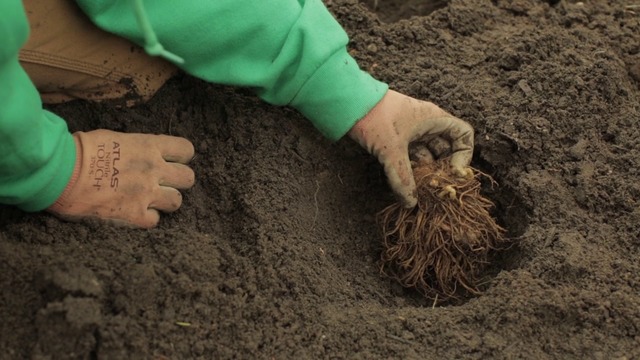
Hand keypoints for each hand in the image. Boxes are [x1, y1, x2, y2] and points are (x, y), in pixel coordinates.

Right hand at [48, 130, 194, 227]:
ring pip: (177, 201)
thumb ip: (136, 147)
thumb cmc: (80, 151)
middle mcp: (154, 170)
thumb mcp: (114, 137)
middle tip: (162, 182)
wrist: (61, 173)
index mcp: (149, 146)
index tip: (171, 160)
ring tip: (149, 199)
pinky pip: (155, 221)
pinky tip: (134, 213)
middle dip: (178, 180)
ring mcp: (146, 194)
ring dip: (165, 201)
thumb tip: (139, 151)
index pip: (185, 150)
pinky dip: (146, 218)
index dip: (181, 157)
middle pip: (188, 178)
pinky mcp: (135, 215)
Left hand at [348, 90, 473, 207]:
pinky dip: (409, 171)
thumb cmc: (374, 117)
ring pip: (426, 156)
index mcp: (433, 119)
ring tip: (420, 192)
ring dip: (425, 173)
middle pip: (445, 150)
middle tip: (436, 189)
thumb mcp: (391, 150)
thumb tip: (411, 202)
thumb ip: (402, 177)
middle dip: (442, 170)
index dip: (463, 155)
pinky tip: (405, 186)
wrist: (346, 103)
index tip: (453, 173)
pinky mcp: (395, 140)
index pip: (463, 135)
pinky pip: (410, 158)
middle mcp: (426, 125)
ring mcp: (411, 133)